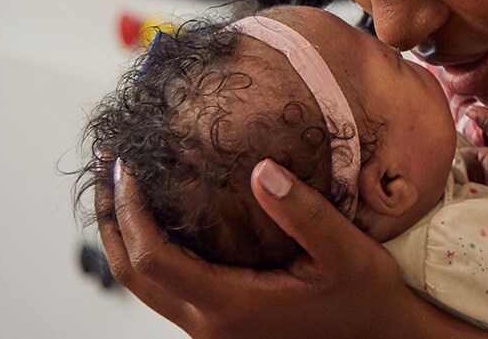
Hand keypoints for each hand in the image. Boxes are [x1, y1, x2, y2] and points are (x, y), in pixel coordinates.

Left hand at [94, 159, 487, 338]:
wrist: (379, 337)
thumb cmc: (365, 297)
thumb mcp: (345, 251)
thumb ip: (303, 212)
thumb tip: (261, 169)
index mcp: (231, 306)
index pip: (154, 258)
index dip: (130, 210)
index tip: (126, 166)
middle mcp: (210, 325)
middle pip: (132, 275)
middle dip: (112, 219)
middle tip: (109, 166)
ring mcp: (211, 330)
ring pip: (144, 286)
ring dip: (126, 236)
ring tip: (124, 187)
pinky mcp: (219, 326)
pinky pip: (166, 289)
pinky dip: (150, 252)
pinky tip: (160, 219)